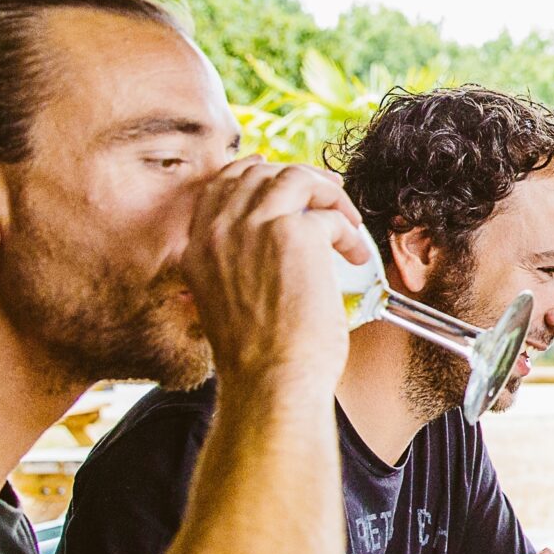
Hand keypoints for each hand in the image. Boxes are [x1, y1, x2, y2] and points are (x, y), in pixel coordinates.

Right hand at [180, 157, 369, 391]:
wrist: (271, 381)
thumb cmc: (260, 358)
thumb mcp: (227, 302)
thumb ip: (237, 265)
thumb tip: (273, 242)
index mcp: (197, 248)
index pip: (221, 185)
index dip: (255, 172)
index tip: (282, 175)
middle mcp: (218, 231)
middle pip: (259, 174)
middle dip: (299, 177)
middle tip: (330, 195)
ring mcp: (253, 227)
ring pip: (294, 178)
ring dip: (328, 194)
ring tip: (348, 221)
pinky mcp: (293, 234)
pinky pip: (329, 214)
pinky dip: (349, 232)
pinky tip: (355, 256)